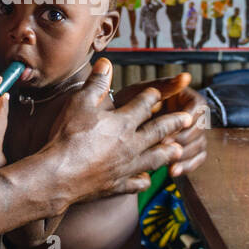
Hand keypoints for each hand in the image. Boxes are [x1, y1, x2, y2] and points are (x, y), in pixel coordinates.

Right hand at [45, 59, 192, 201]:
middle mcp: (130, 145)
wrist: (60, 175)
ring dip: (167, 152)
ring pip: (153, 158)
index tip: (158, 93)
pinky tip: (146, 180)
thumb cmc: (68, 136)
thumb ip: (96, 83)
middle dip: (173, 123)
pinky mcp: (116, 185)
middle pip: (157, 131)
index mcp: (123, 123)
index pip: (143, 105)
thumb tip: (106, 63)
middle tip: (188, 119)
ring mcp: (125, 167)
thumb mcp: (80, 103)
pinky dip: (142, 181)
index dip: (151, 96)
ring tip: (178, 150)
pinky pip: (135, 183)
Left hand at [114, 74, 208, 177]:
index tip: (171, 128)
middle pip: (202, 127)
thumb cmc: (124, 105)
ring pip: (200, 144)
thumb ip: (164, 86)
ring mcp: (188, 132)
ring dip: (186, 156)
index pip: (199, 106)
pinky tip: (173, 172)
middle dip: (185, 140)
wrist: (110, 129)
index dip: (187, 118)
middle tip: (166, 148)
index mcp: (183, 97)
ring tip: (170, 164)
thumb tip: (186, 77)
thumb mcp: (140, 93)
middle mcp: (189, 114)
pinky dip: (187, 166)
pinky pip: (196, 158)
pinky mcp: (184, 148)